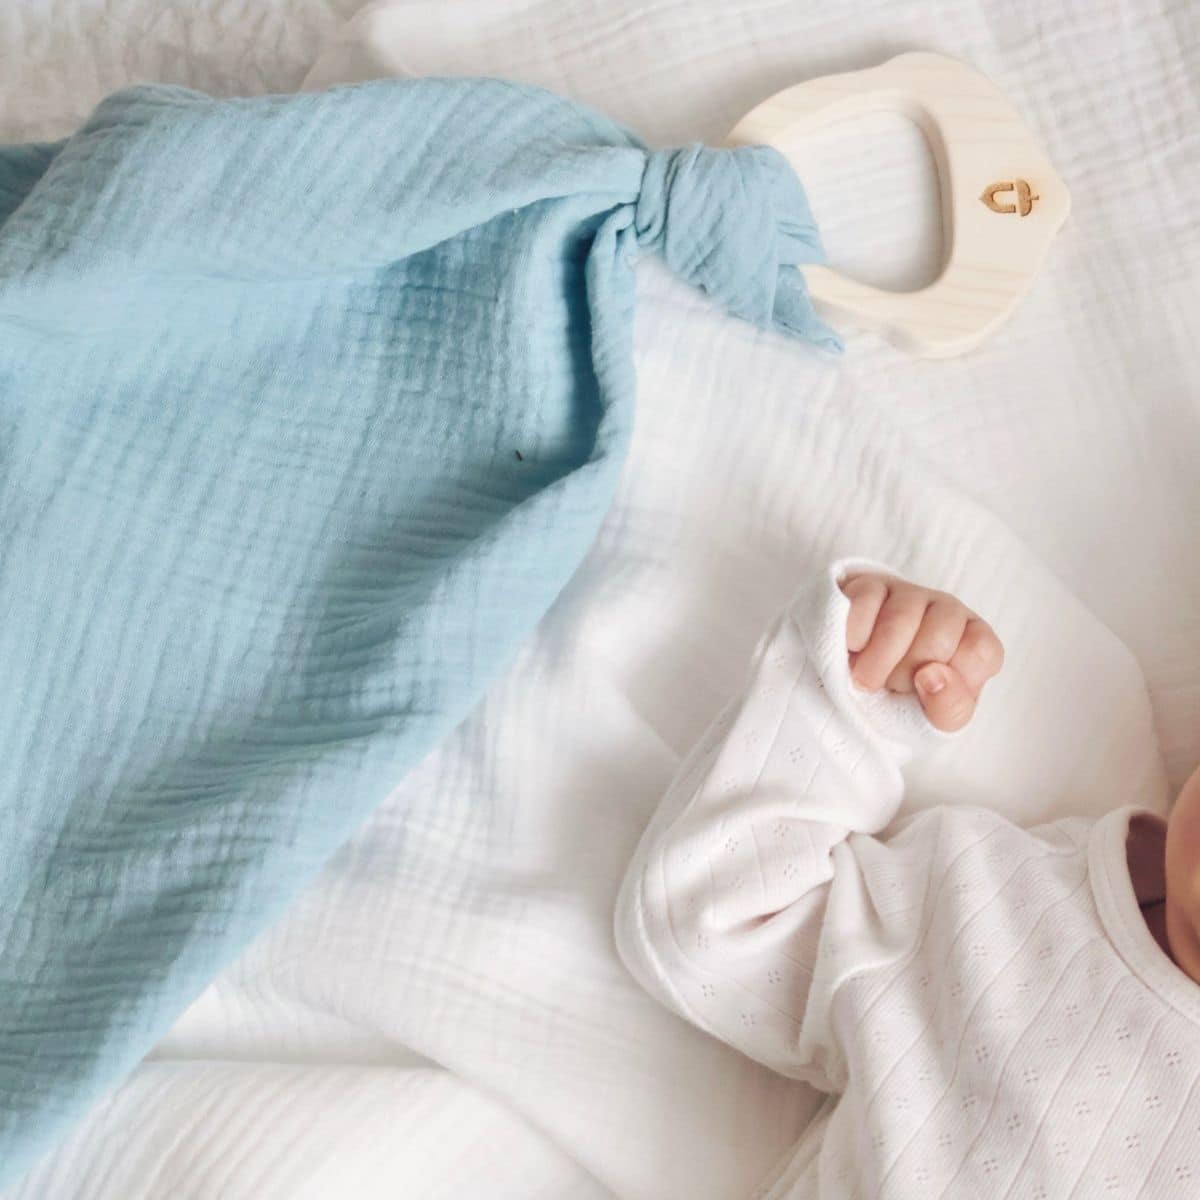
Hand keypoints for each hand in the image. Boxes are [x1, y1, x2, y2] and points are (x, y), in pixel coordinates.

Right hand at [838, 573, 1003, 731]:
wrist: (853, 679)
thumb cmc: (904, 698)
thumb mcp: (934, 717)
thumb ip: (950, 707)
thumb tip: (933, 676)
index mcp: (974, 642)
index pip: (981, 652)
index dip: (951, 680)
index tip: (925, 691)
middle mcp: (948, 611)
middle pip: (938, 640)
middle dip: (906, 675)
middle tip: (890, 685)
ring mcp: (909, 593)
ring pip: (900, 621)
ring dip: (875, 663)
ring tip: (864, 677)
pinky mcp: (870, 585)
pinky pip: (864, 606)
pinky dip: (853, 639)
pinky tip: (851, 649)